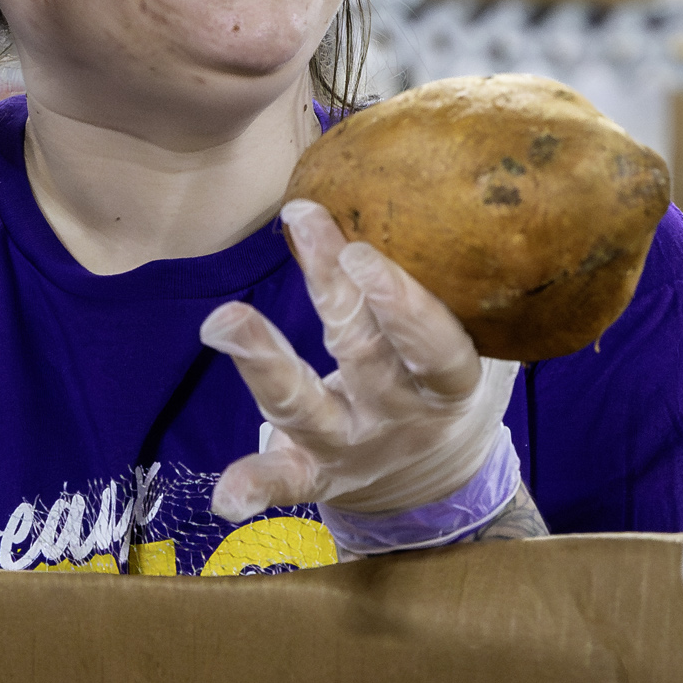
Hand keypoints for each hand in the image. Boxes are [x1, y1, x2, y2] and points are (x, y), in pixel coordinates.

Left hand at [201, 201, 519, 548]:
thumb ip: (448, 287)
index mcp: (448, 385)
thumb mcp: (461, 347)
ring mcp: (352, 447)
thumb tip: (438, 186)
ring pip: (306, 404)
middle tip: (318, 240)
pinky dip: (254, 486)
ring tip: (221, 321)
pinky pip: (284, 481)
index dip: (402, 305)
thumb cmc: (440, 382)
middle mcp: (399, 415)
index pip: (435, 346)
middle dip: (340, 297)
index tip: (362, 253)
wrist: (439, 487)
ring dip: (263, 361)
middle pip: (365, 355)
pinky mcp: (315, 473)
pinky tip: (225, 497)